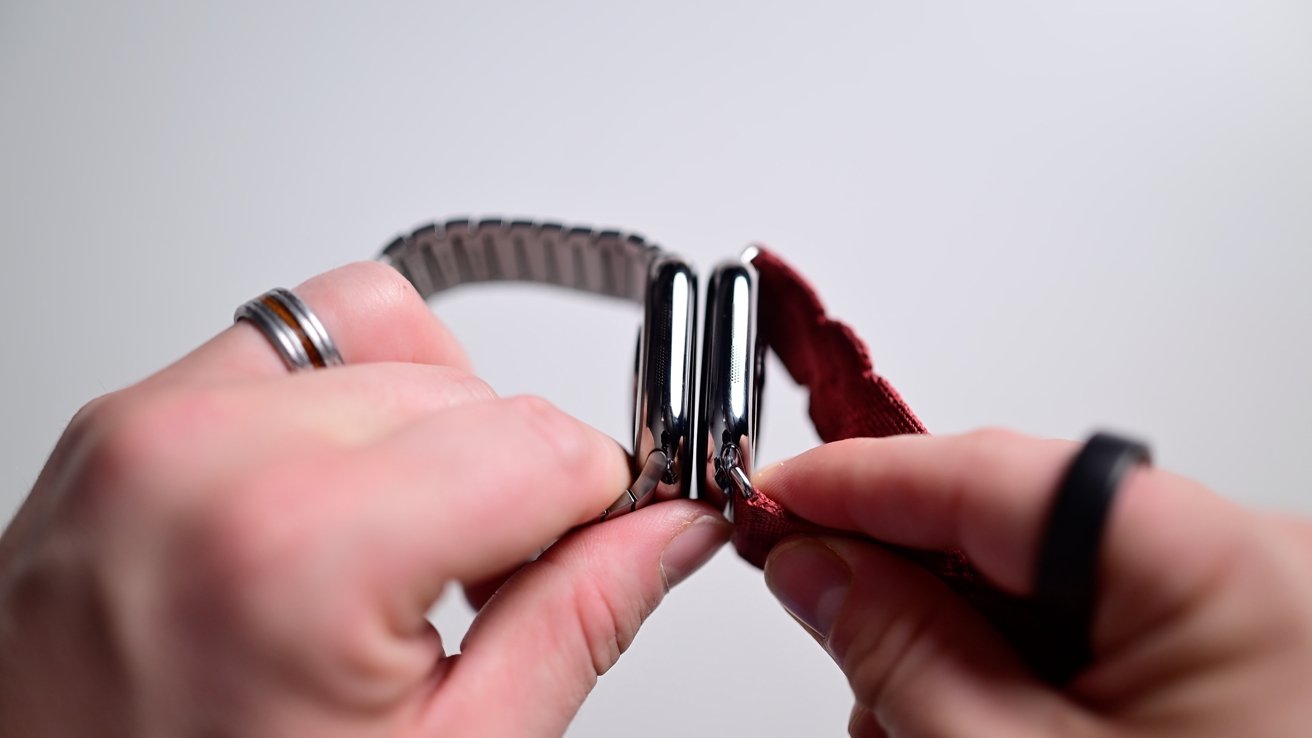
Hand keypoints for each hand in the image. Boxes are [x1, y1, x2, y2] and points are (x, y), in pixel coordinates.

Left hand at [0, 262, 729, 737]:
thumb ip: (577, 623)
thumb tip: (670, 530)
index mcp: (295, 552)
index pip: (544, 445)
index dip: (597, 508)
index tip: (589, 556)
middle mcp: (205, 459)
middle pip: (474, 392)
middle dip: (514, 482)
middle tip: (482, 589)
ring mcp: (148, 429)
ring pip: (391, 340)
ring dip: (435, 431)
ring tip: (404, 547)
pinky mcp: (123, 422)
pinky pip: (290, 341)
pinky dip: (348, 400)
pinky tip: (342, 499)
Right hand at [758, 430, 1311, 736]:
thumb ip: (903, 650)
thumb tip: (819, 567)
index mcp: (1223, 570)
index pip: (994, 472)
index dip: (862, 478)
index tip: (777, 496)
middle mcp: (1255, 572)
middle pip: (1019, 524)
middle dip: (904, 574)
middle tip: (817, 607)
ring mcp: (1252, 617)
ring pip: (1046, 583)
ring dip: (952, 639)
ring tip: (902, 720)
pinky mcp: (1236, 662)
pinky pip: (1093, 630)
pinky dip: (1013, 672)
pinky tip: (968, 723)